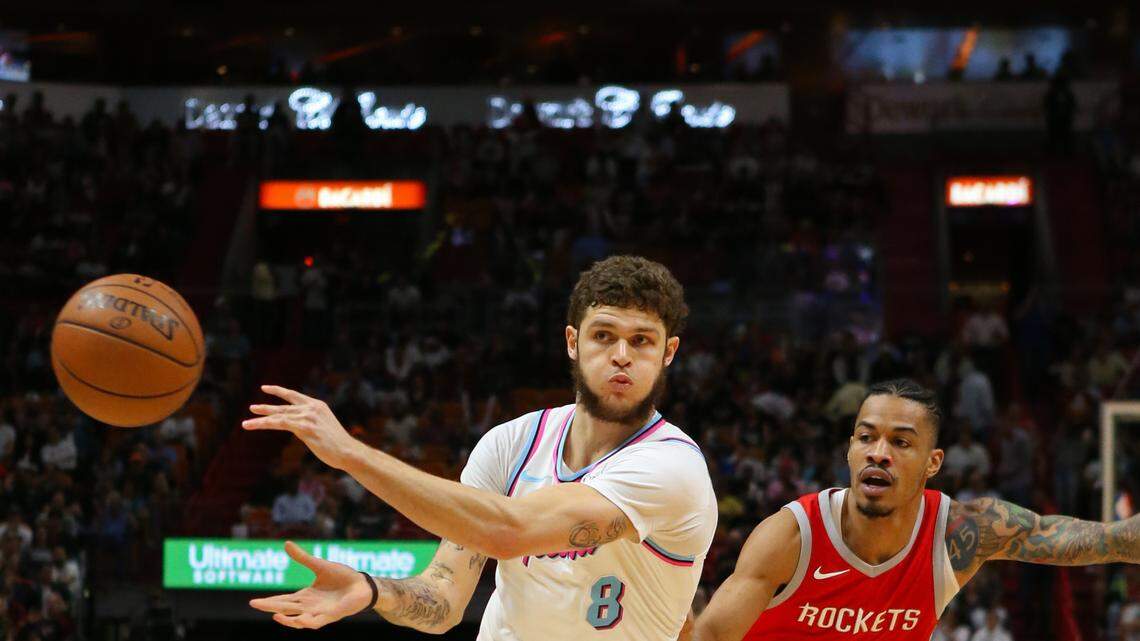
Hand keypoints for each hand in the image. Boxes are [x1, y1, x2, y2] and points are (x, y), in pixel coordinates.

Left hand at [243, 385, 359, 469]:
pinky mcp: (304, 427)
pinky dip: (265, 424)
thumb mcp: (323, 427)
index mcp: (318, 405)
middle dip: (266, 408)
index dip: (279, 391)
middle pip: (283, 406)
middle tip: (252, 408)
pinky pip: (279, 423)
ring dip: (261, 419)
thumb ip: (310, 423)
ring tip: (246, 422)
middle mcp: (312, 408)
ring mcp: (308, 417)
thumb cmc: (337, 444)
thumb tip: (298, 427)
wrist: (347, 451)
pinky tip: (254, 425)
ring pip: (278, 416)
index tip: (265, 388)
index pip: (294, 395)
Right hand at [249, 541, 372, 628]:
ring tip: (275, 615)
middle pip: (286, 609)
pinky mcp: (331, 616)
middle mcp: (309, 607)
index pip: (282, 600)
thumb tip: (286, 543)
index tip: (253, 602)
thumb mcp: (319, 565)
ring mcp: (319, 613)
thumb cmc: (342, 577)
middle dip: (270, 608)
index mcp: (304, 596)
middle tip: (255, 604)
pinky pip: (317, 622)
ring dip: (288, 620)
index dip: (268, 602)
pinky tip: (301, 618)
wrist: (362, 585)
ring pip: (298, 620)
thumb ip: (302, 558)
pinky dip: (308, 622)